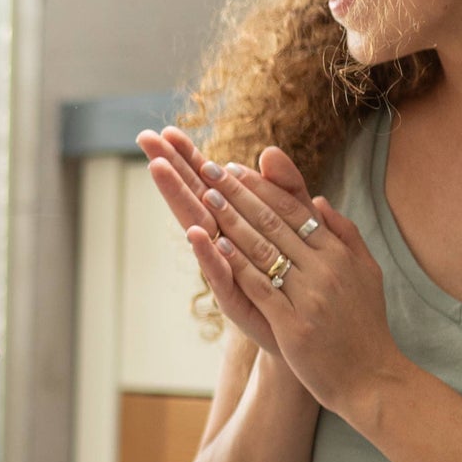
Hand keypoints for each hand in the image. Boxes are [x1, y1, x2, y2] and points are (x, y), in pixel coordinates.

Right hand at [138, 126, 317, 360]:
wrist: (314, 330)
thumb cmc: (299, 277)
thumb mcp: (297, 223)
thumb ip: (286, 188)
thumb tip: (268, 151)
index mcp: (235, 224)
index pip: (207, 183)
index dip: (189, 158)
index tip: (168, 131)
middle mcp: (222, 244)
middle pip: (193, 198)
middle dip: (171, 168)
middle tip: (146, 139)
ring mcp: (224, 270)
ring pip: (198, 228)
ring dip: (179, 198)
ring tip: (159, 169)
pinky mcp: (235, 299)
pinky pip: (219, 273)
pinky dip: (207, 253)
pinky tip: (195, 233)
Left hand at [194, 147, 400, 418]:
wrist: (371, 379)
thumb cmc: (364, 328)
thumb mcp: (367, 274)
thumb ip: (346, 234)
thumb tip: (320, 201)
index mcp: (341, 254)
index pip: (296, 211)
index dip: (264, 188)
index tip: (238, 169)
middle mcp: (327, 269)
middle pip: (276, 223)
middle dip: (241, 194)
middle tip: (213, 170)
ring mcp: (310, 297)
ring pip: (265, 249)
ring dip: (233, 220)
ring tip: (207, 197)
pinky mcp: (294, 326)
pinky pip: (260, 287)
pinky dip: (237, 264)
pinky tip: (217, 245)